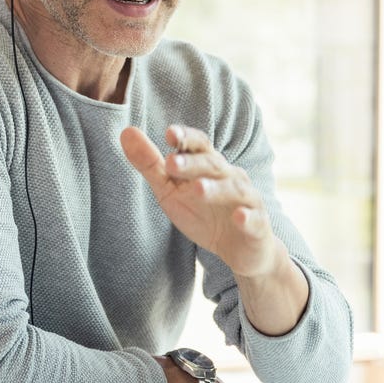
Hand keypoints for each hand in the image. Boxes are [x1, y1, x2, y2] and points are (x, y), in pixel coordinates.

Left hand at [120, 125, 279, 276]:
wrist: (241, 251)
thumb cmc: (204, 214)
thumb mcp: (170, 191)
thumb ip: (150, 164)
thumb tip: (126, 131)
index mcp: (209, 166)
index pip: (199, 145)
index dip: (187, 138)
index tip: (170, 133)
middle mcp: (230, 177)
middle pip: (213, 164)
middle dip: (193, 163)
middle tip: (171, 163)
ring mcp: (247, 201)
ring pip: (233, 189)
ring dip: (215, 189)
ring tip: (196, 189)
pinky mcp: (257, 226)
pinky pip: (254, 219)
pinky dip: (247, 217)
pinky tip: (239, 218)